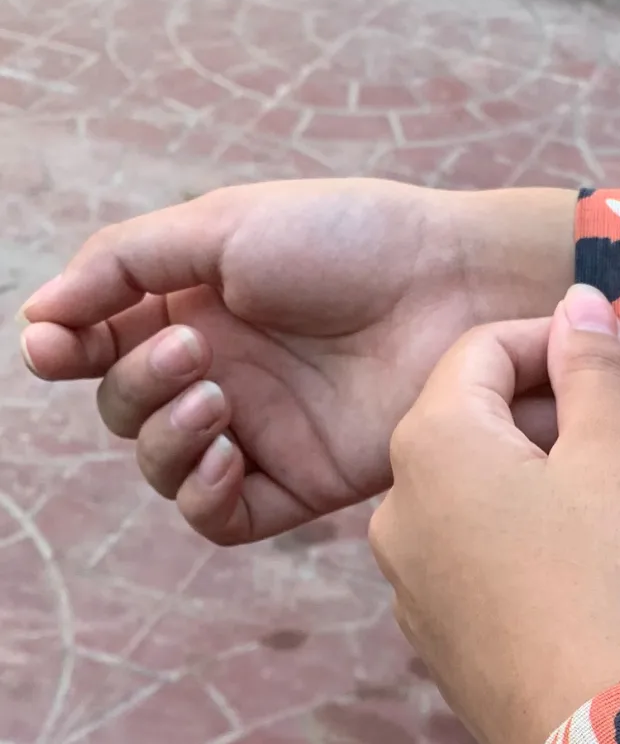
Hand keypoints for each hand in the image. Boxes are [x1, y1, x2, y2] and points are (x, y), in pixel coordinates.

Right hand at [19, 178, 575, 543]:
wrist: (454, 288)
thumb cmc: (351, 239)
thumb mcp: (223, 225)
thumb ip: (124, 264)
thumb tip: (37, 314)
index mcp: (193, 306)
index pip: (97, 346)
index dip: (63, 350)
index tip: (52, 345)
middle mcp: (220, 372)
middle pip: (124, 409)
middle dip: (134, 384)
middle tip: (195, 351)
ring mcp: (259, 430)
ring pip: (162, 468)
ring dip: (164, 437)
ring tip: (216, 396)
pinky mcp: (301, 480)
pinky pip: (220, 518)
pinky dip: (200, 495)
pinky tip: (224, 455)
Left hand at [369, 285, 619, 743]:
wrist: (599, 740)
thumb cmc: (612, 581)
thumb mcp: (615, 455)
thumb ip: (590, 368)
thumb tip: (575, 302)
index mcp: (431, 444)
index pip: (482, 349)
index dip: (555, 340)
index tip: (614, 362)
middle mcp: (393, 507)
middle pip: (471, 422)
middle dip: (551, 416)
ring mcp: (405, 581)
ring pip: (471, 494)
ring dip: (538, 480)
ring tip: (617, 506)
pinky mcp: (432, 639)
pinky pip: (472, 560)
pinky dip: (521, 542)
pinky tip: (586, 573)